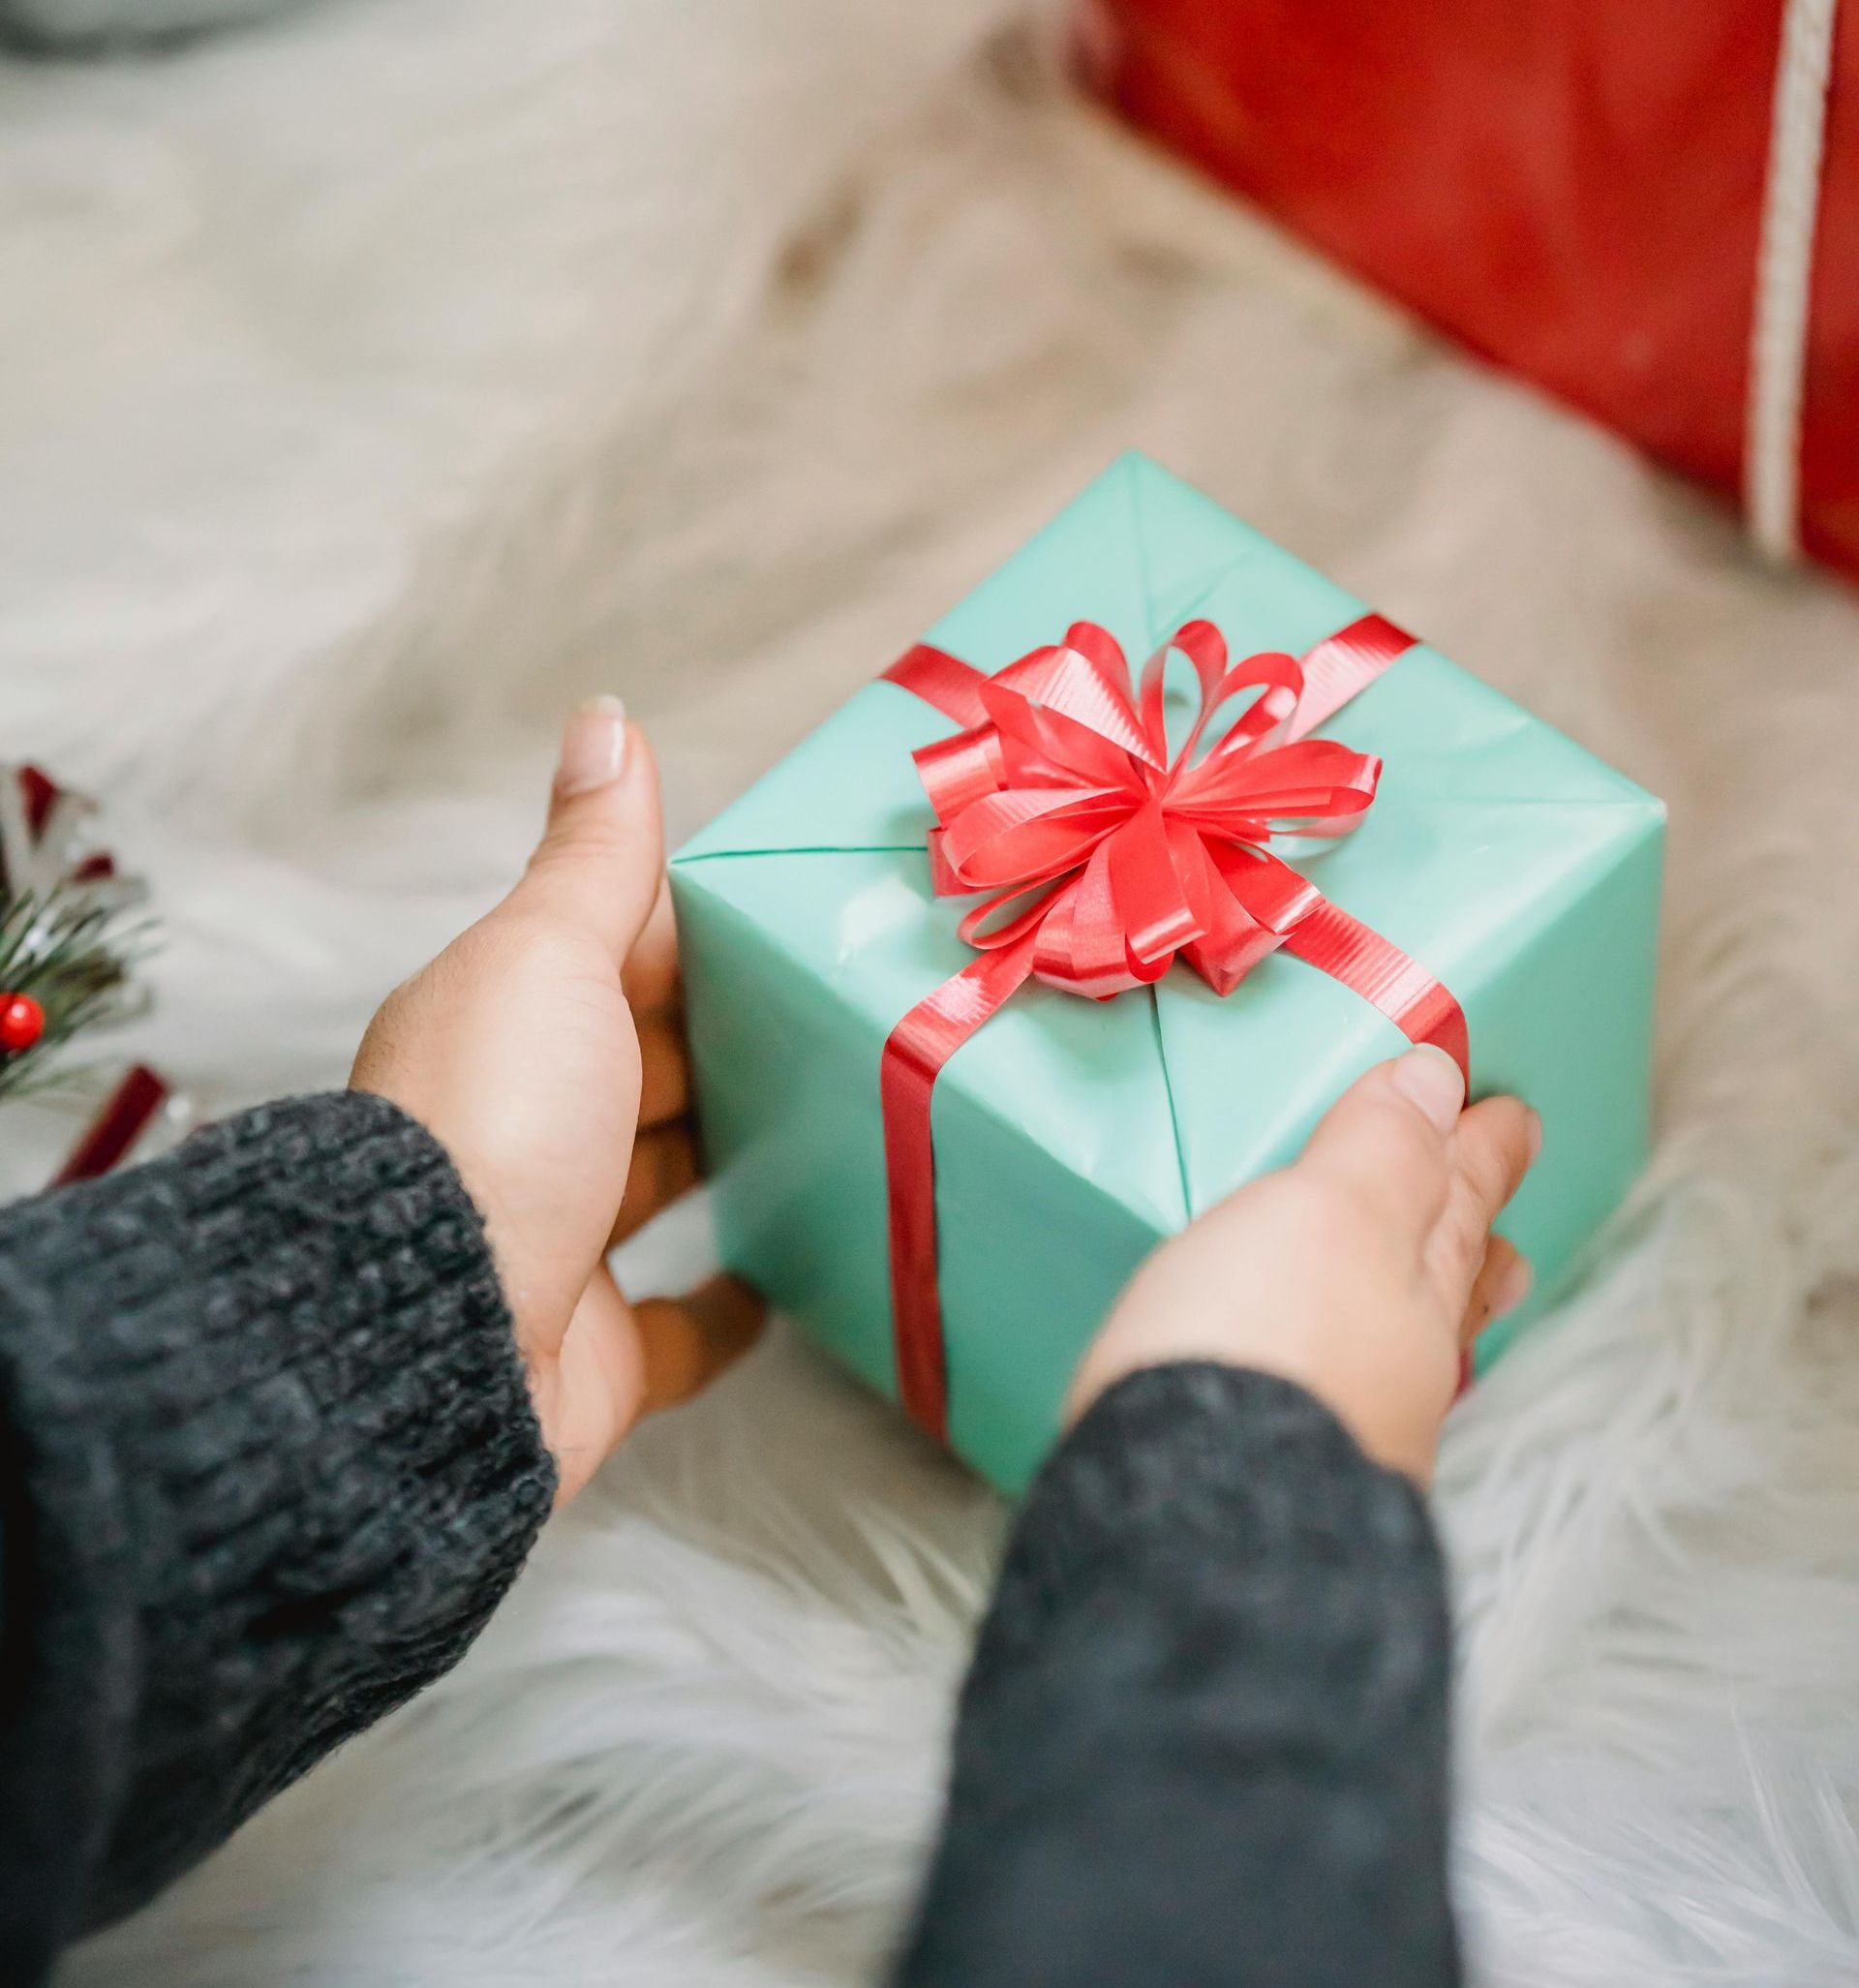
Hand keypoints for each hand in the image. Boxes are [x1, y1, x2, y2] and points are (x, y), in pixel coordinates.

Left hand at [351, 697, 762, 1502]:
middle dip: (719, 1042)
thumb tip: (605, 717)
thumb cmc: (490, 1130)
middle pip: (635, 1072)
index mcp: (502, 1030)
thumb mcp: (547, 959)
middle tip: (834, 1016)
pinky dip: (727, 1307)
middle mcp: (521, 1133)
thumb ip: (594, 857)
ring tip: (830, 1128)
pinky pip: (674, 1329)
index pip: (610, 963)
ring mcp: (558, 1246)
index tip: (790, 917)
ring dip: (726, 1159)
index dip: (690, 935)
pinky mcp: (594, 1352)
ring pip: (656, 1188)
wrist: (434, 1344)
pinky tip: (785, 1282)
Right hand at [1069, 1046, 1539, 1483]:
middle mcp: (1401, 1361)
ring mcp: (1357, 1433)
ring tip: (1448, 1306)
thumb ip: (1379, 1151)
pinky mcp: (1299, 1486)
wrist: (1196, 1524)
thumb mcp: (1322, 1215)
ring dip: (1431, 1318)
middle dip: (1471, 1242)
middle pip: (1447, 1284)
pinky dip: (1364, 1383)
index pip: (1453, 1195)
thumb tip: (1438, 1083)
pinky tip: (1347, 1399)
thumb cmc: (1263, 1347)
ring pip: (1411, 1355)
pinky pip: (1355, 1410)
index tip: (1510, 1116)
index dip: (1477, 1150)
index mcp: (1413, 1279)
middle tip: (1507, 1231)